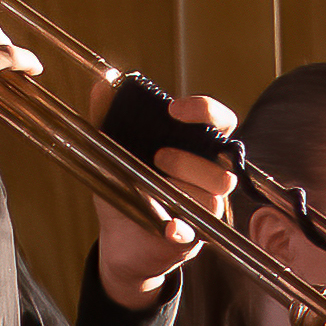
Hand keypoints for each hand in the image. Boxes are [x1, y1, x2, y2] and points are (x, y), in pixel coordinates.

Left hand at [93, 84, 237, 303]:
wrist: (120, 239)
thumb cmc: (127, 191)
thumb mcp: (113, 153)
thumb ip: (110, 119)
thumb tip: (102, 86)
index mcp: (197, 150)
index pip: (221, 122)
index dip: (206, 111)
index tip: (174, 109)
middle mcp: (209, 177)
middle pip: (222, 164)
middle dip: (188, 159)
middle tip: (158, 156)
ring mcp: (205, 208)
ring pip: (215, 196)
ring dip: (184, 188)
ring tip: (154, 186)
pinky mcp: (196, 236)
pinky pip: (198, 230)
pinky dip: (181, 227)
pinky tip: (166, 225)